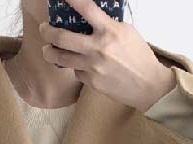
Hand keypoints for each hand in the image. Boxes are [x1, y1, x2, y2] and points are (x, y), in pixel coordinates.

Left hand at [38, 0, 176, 111]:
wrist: (147, 85)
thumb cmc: (140, 56)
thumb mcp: (127, 32)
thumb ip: (107, 24)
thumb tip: (90, 17)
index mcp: (109, 31)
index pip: (85, 8)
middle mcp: (98, 48)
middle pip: (62, 37)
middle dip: (48, 32)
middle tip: (44, 29)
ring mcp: (92, 67)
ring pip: (61, 58)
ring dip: (50, 52)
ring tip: (47, 50)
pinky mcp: (91, 82)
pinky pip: (76, 71)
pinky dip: (75, 67)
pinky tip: (79, 65)